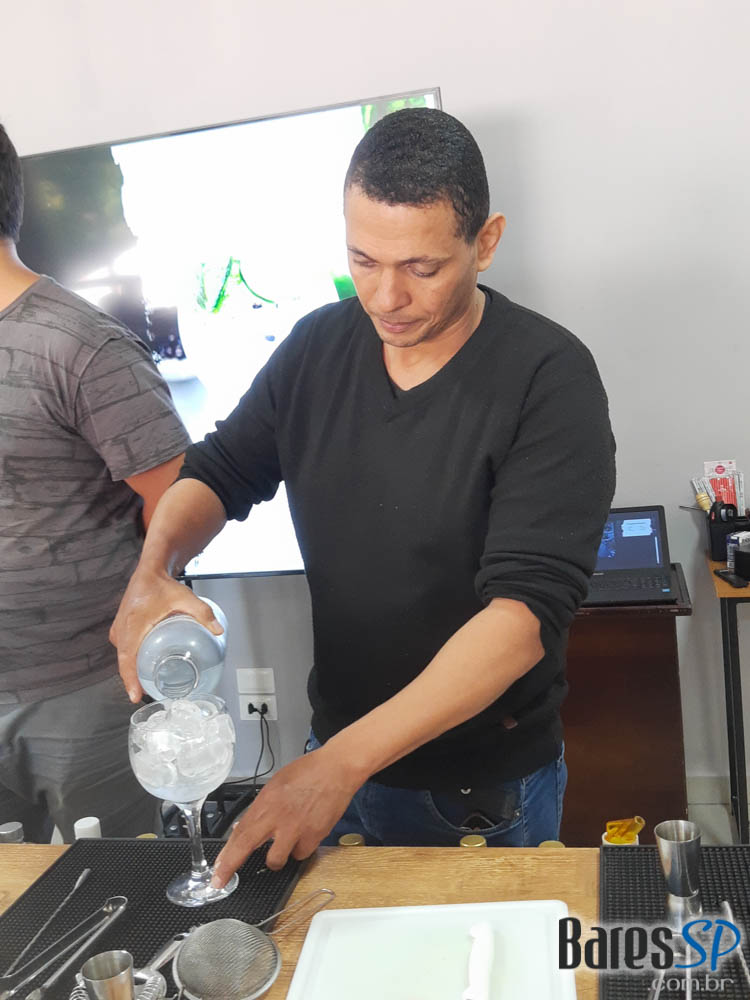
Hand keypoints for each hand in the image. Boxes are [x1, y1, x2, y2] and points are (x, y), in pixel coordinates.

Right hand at [109, 567, 222, 702]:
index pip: (127, 658)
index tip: (135, 696)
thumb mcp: (185, 597)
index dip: (130, 679)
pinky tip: (141, 670)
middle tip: (145, 696)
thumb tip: (218, 630)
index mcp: (132, 624)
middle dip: (133, 681)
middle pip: (124, 662)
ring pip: (123, 656)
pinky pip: (124, 650)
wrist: (149, 570)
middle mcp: (121, 628)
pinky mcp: (120, 628)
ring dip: (131, 672)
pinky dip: (130, 661)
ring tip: (144, 687)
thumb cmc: (162, 584)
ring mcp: (119, 629)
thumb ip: (203, 613)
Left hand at [211, 746, 361, 881]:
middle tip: (221, 880)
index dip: (226, 854)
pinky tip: (304, 836)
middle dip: (231, 867)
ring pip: (276, 860)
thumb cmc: (308, 772)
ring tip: (283, 845)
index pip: (240, 832)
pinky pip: (301, 854)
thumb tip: (246, 826)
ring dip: (276, 857)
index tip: (217, 870)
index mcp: (266, 801)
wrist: (337, 768)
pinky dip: (300, 849)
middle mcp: (277, 816)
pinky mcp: (314, 836)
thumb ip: (262, 806)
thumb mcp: (277, 783)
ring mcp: (296, 828)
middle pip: (247, 846)